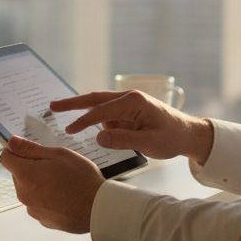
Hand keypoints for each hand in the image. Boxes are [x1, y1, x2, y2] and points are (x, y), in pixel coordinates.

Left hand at [0, 135, 104, 232]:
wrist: (97, 208)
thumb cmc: (81, 179)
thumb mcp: (58, 155)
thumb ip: (31, 149)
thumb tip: (12, 142)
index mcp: (25, 174)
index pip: (6, 157)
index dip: (15, 150)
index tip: (27, 149)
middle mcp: (23, 193)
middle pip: (18, 174)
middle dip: (31, 167)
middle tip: (54, 166)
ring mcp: (32, 209)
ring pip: (29, 189)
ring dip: (39, 184)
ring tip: (63, 182)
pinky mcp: (42, 220)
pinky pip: (39, 204)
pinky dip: (47, 199)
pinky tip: (64, 196)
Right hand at [49, 90, 213, 164]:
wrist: (188, 133)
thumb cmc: (172, 137)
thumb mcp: (150, 143)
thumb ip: (124, 140)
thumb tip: (99, 137)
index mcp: (134, 101)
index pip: (102, 111)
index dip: (83, 121)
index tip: (69, 130)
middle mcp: (129, 98)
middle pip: (95, 99)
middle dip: (73, 103)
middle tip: (52, 106)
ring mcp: (128, 104)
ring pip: (103, 112)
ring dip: (98, 123)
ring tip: (115, 136)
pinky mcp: (128, 112)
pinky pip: (111, 119)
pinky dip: (107, 127)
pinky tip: (123, 138)